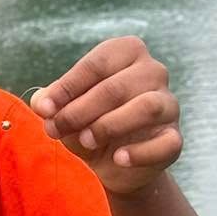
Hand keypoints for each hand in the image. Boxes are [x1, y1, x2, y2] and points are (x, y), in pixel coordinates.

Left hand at [31, 36, 181, 196]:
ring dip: (109, 125)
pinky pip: (165, 143)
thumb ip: (52, 103)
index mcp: (127, 52)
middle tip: (56, 129)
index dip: (67, 87)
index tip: (45, 109)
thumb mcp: (65, 109)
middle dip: (80, 110)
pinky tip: (118, 159)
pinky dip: (140, 153)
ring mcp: (168, 105)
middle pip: (117, 86)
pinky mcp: (174, 138)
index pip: (98, 63)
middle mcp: (153, 71)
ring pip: (146, 107)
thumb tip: (42, 103)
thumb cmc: (89, 122)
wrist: (114, 162)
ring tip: (85, 140)